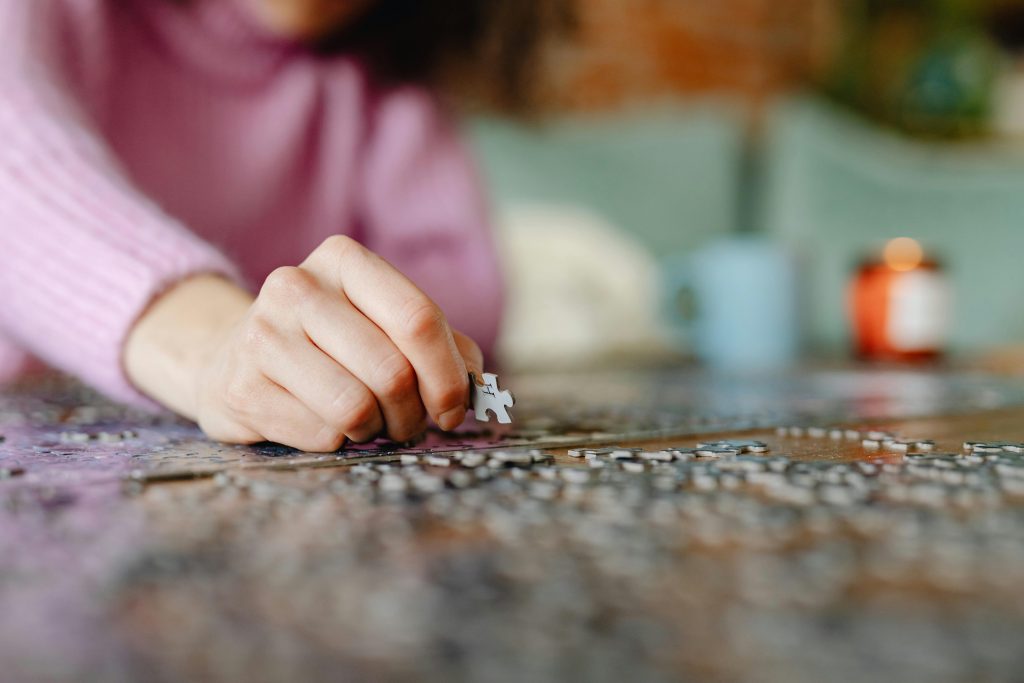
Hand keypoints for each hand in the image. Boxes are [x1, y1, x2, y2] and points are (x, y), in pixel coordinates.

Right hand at [125, 236, 482, 450]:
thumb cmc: (330, 345)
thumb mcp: (383, 325)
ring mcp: (263, 335)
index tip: (453, 409)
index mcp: (343, 260)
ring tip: (369, 423)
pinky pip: (322, 433)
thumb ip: (441, 346)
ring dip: (377, 430)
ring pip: (356, 407)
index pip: (418, 319)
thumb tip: (476, 387)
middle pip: (392, 371)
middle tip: (409, 424)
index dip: (448, 376)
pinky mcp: (242, 386)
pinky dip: (339, 441)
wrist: (231, 360)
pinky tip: (324, 423)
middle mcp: (298, 287)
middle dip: (414, 414)